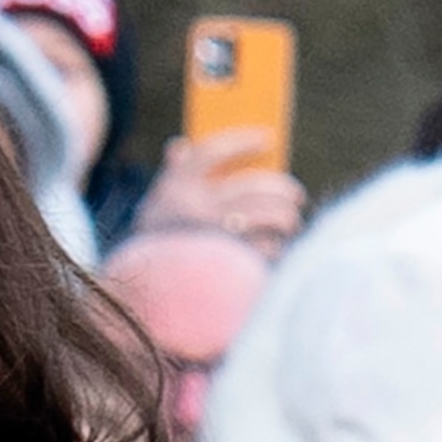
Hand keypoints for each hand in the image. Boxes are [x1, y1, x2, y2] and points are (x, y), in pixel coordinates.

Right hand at [134, 130, 306, 259]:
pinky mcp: (232, 266)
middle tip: (295, 195)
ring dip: (287, 218)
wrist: (146, 304)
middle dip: (283, 188)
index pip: (211, 151)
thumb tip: (178, 146)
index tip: (266, 138)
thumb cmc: (159, 250)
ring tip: (290, 222)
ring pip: (271, 215)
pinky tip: (276, 250)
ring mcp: (215, 239)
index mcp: (174, 189)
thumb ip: (170, 178)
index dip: (241, 141)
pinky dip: (276, 248)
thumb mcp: (156, 211)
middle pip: (255, 186)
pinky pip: (269, 249)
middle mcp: (195, 210)